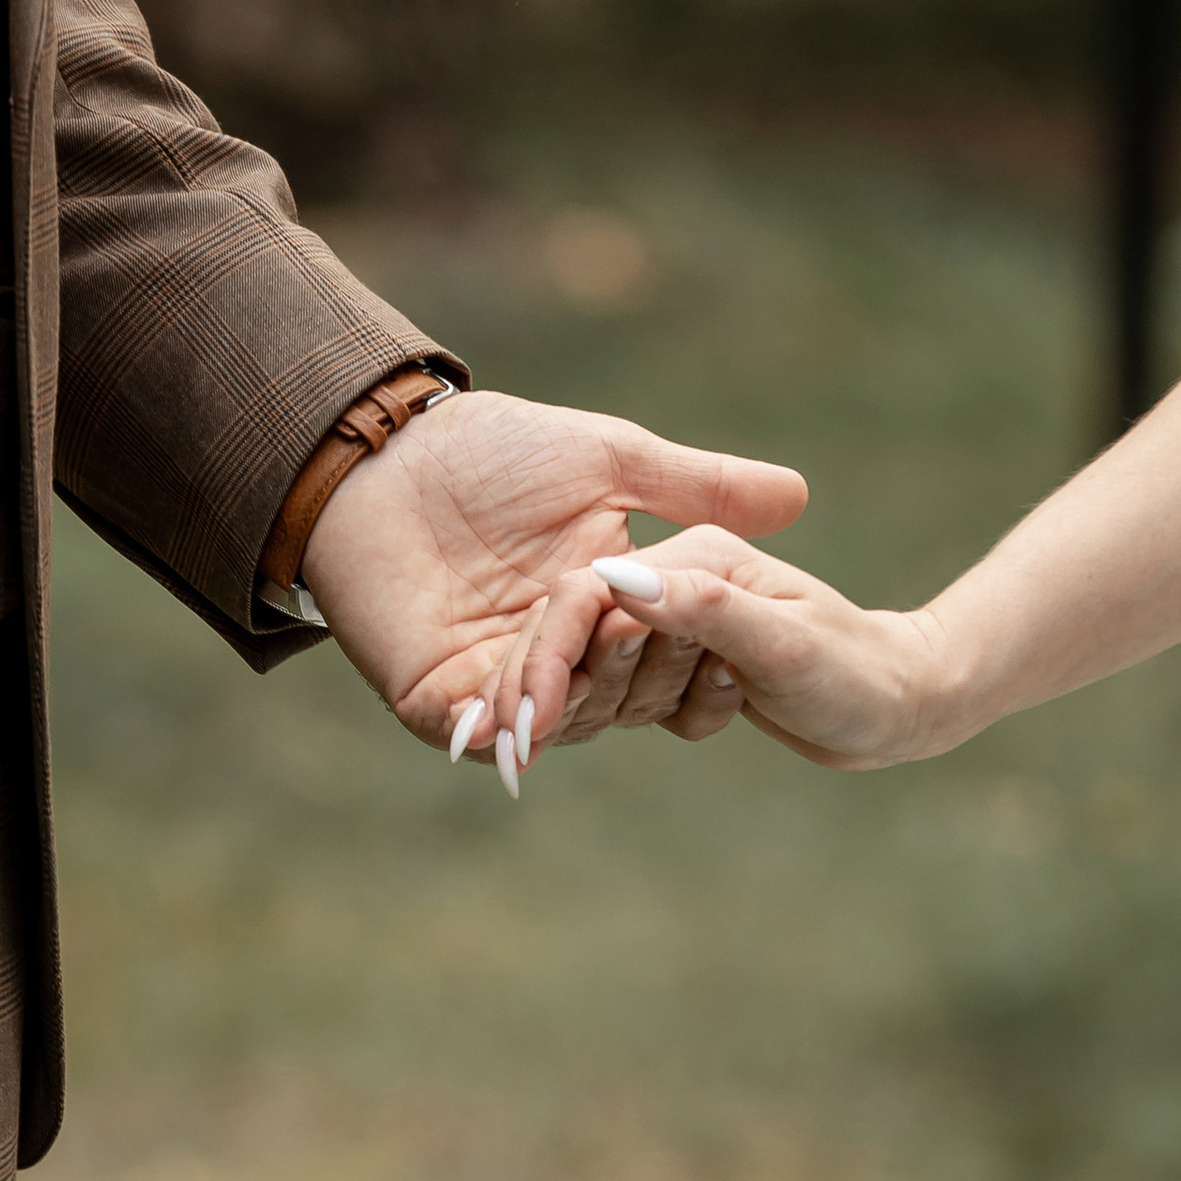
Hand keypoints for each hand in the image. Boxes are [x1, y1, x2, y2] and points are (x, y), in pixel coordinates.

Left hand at [300, 391, 805, 777]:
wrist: (383, 457)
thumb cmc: (491, 450)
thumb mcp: (613, 459)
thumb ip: (699, 483)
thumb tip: (798, 496)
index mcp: (605, 608)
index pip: (665, 657)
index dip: (694, 653)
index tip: (723, 637)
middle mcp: (558, 655)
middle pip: (622, 699)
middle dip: (639, 675)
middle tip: (647, 632)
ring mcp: (497, 682)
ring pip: (561, 718)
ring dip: (580, 696)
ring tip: (592, 662)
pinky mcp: (437, 700)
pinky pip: (483, 731)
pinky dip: (509, 727)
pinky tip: (528, 719)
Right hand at [529, 527, 955, 772]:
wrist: (902, 704)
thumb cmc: (857, 676)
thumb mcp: (787, 647)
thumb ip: (706, 611)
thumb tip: (619, 584)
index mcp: (690, 556)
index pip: (585, 598)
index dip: (546, 655)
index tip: (522, 718)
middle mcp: (675, 580)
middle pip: (579, 635)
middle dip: (570, 688)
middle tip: (570, 734)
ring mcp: (676, 619)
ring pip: (603, 672)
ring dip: (635, 704)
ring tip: (725, 697)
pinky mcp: (681, 658)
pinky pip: (635, 697)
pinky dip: (665, 715)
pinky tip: (729, 711)